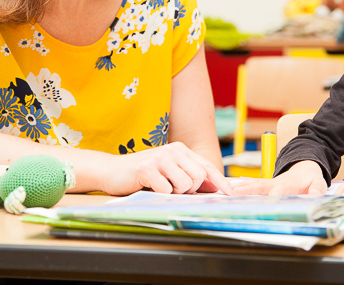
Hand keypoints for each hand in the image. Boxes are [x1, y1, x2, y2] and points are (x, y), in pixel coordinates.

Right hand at [103, 142, 231, 195]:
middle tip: (172, 188)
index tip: (231, 194)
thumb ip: (190, 176)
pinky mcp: (148, 168)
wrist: (112, 171)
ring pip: (185, 184)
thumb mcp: (169, 171)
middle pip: (199, 177)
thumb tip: (214, 186)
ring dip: (175, 192)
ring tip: (161, 186)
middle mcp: (173, 151)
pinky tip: (150, 187)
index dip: (221, 181)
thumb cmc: (142, 175)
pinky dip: (161, 194)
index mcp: (181, 150)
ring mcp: (161, 158)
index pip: (207, 166)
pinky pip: (167, 190)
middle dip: (190, 190)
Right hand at [230, 161, 327, 195]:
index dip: (271, 198)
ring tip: (227, 191)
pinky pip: (252, 185)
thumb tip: (313, 199)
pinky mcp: (265, 185)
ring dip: (240, 188)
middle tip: (233, 193)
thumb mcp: (318, 183)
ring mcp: (269, 183)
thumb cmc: (310, 176)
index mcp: (288, 184)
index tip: (262, 206)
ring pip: (253, 185)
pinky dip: (240, 187)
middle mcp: (275, 183)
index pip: (278, 192)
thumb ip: (316, 191)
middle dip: (247, 190)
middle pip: (260, 187)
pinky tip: (229, 189)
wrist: (305, 164)